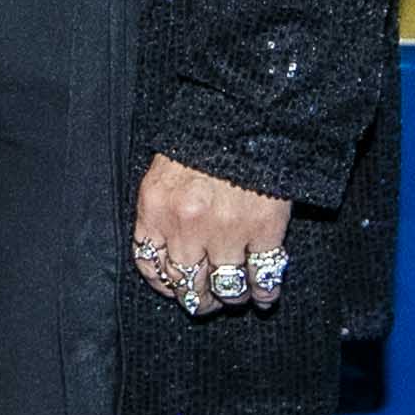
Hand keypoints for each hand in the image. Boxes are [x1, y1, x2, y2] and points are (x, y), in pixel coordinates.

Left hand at [131, 154, 289, 316]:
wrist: (247, 113)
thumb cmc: (204, 138)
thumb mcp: (166, 170)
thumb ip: (163, 209)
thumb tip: (166, 248)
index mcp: (156, 208)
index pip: (149, 264)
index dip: (164, 283)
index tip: (174, 287)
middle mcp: (187, 227)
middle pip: (188, 284)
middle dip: (198, 298)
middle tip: (207, 301)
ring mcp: (227, 232)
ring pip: (226, 288)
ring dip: (231, 298)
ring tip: (236, 297)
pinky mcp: (264, 230)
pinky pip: (262, 276)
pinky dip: (264, 291)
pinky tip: (265, 294)